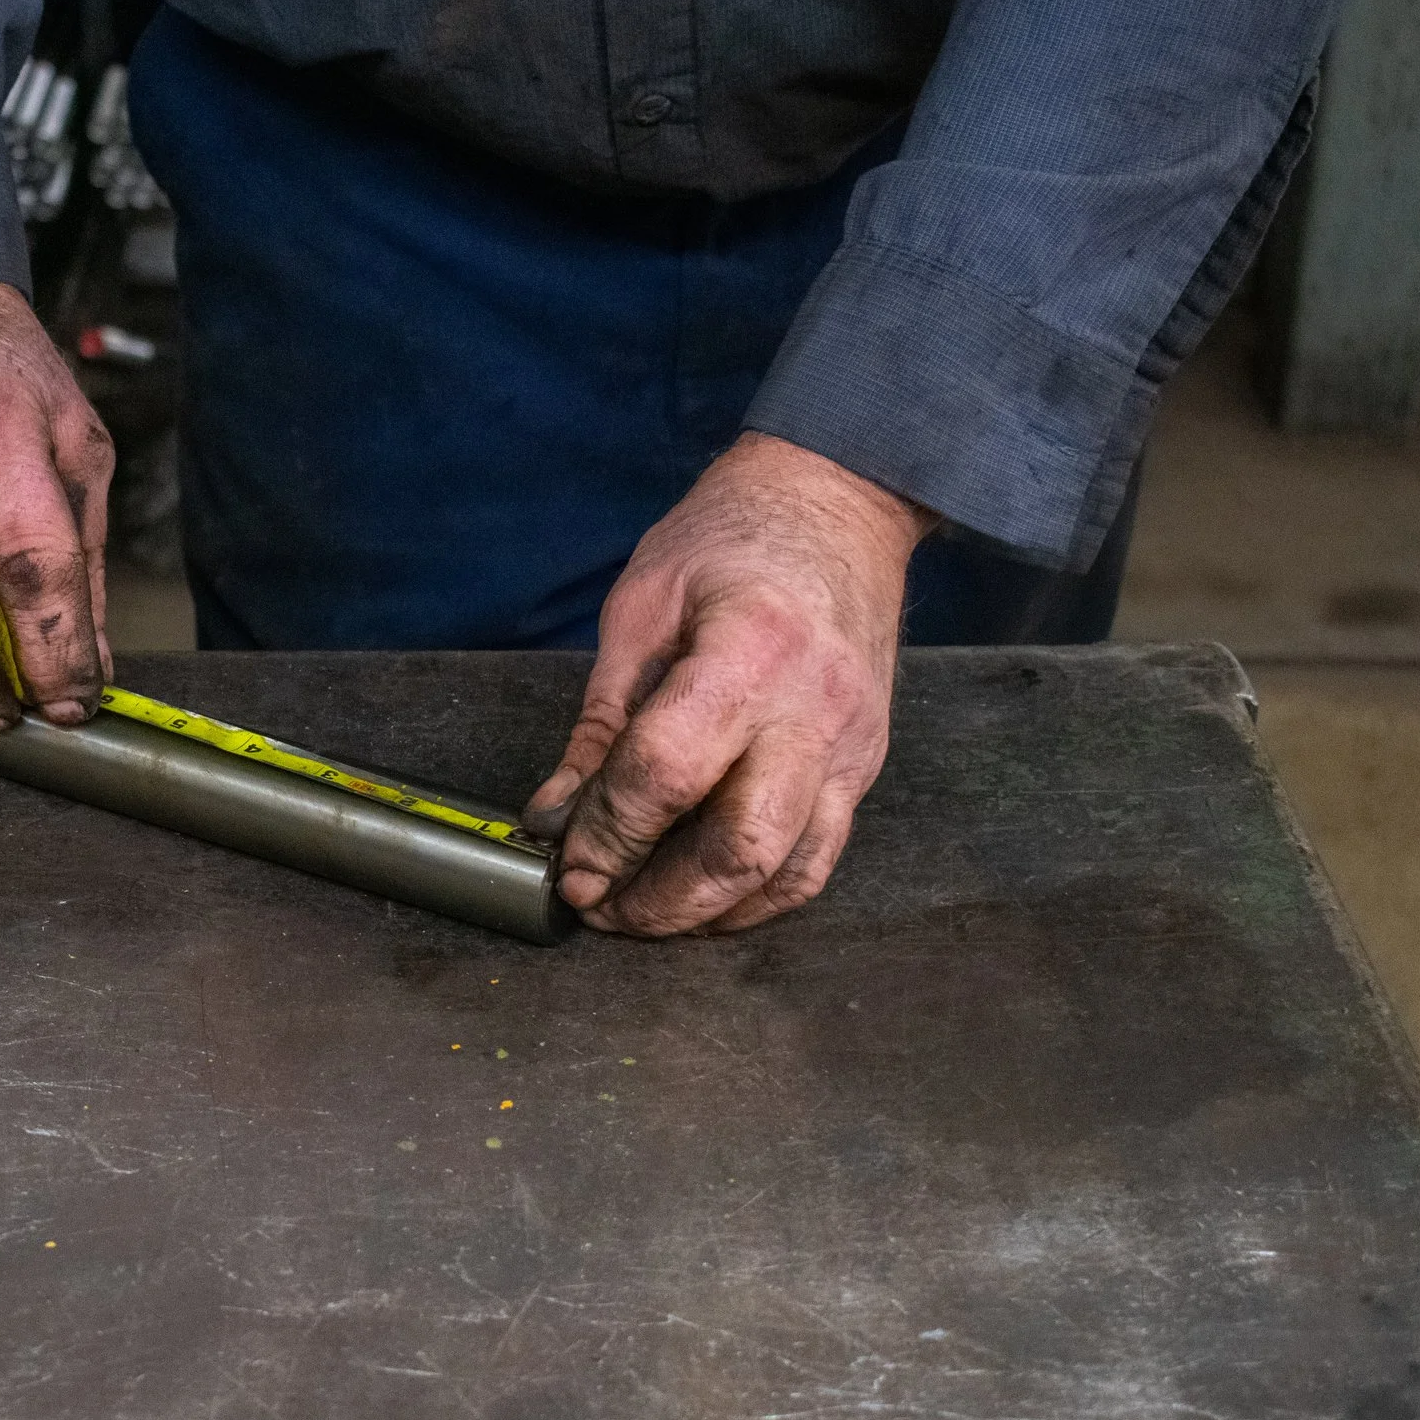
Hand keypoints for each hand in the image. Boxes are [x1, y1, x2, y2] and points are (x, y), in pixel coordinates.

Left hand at [526, 433, 936, 935]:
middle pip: (741, 848)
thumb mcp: (643, 606)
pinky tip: (707, 899)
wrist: (839, 504)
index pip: (668, 774)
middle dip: (660, 901)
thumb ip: (602, 720)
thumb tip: (556, 814)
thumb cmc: (731, 537)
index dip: (609, 835)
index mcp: (748, 651)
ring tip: (645, 914)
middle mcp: (812, 710)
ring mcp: (849, 746)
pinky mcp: (863, 767)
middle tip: (601, 907)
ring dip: (710, 915)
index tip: (568, 868)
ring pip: (789, 873)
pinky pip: (819, 860)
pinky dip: (759, 897)